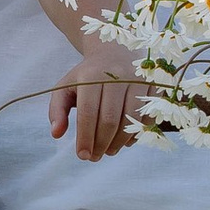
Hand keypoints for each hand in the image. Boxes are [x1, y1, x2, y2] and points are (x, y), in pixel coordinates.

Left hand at [47, 37, 141, 161]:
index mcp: (92, 76)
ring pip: (131, 120)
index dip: (86, 138)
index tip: (82, 155)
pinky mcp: (153, 86)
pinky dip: (137, 134)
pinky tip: (125, 141)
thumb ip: (57, 110)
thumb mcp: (66, 87)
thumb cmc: (87, 76)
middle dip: (102, 144)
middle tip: (95, 157)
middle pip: (110, 120)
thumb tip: (56, 134)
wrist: (114, 52)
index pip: (88, 113)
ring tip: (109, 151)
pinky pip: (147, 117)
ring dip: (119, 142)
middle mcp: (117, 76)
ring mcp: (138, 80)